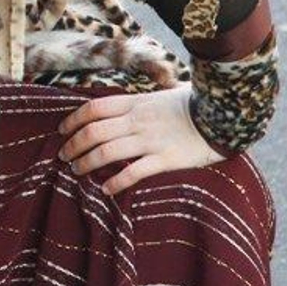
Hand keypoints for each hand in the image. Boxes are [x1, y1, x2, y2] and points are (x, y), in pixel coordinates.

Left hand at [56, 86, 222, 195]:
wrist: (224, 114)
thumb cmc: (192, 105)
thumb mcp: (160, 96)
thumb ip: (138, 104)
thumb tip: (118, 111)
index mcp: (135, 102)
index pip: (93, 108)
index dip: (73, 120)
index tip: (62, 131)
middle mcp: (138, 120)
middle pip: (93, 132)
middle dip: (73, 145)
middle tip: (63, 157)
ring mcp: (151, 140)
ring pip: (106, 152)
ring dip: (86, 163)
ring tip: (76, 171)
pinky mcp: (166, 159)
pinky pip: (133, 172)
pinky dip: (115, 182)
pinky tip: (105, 189)